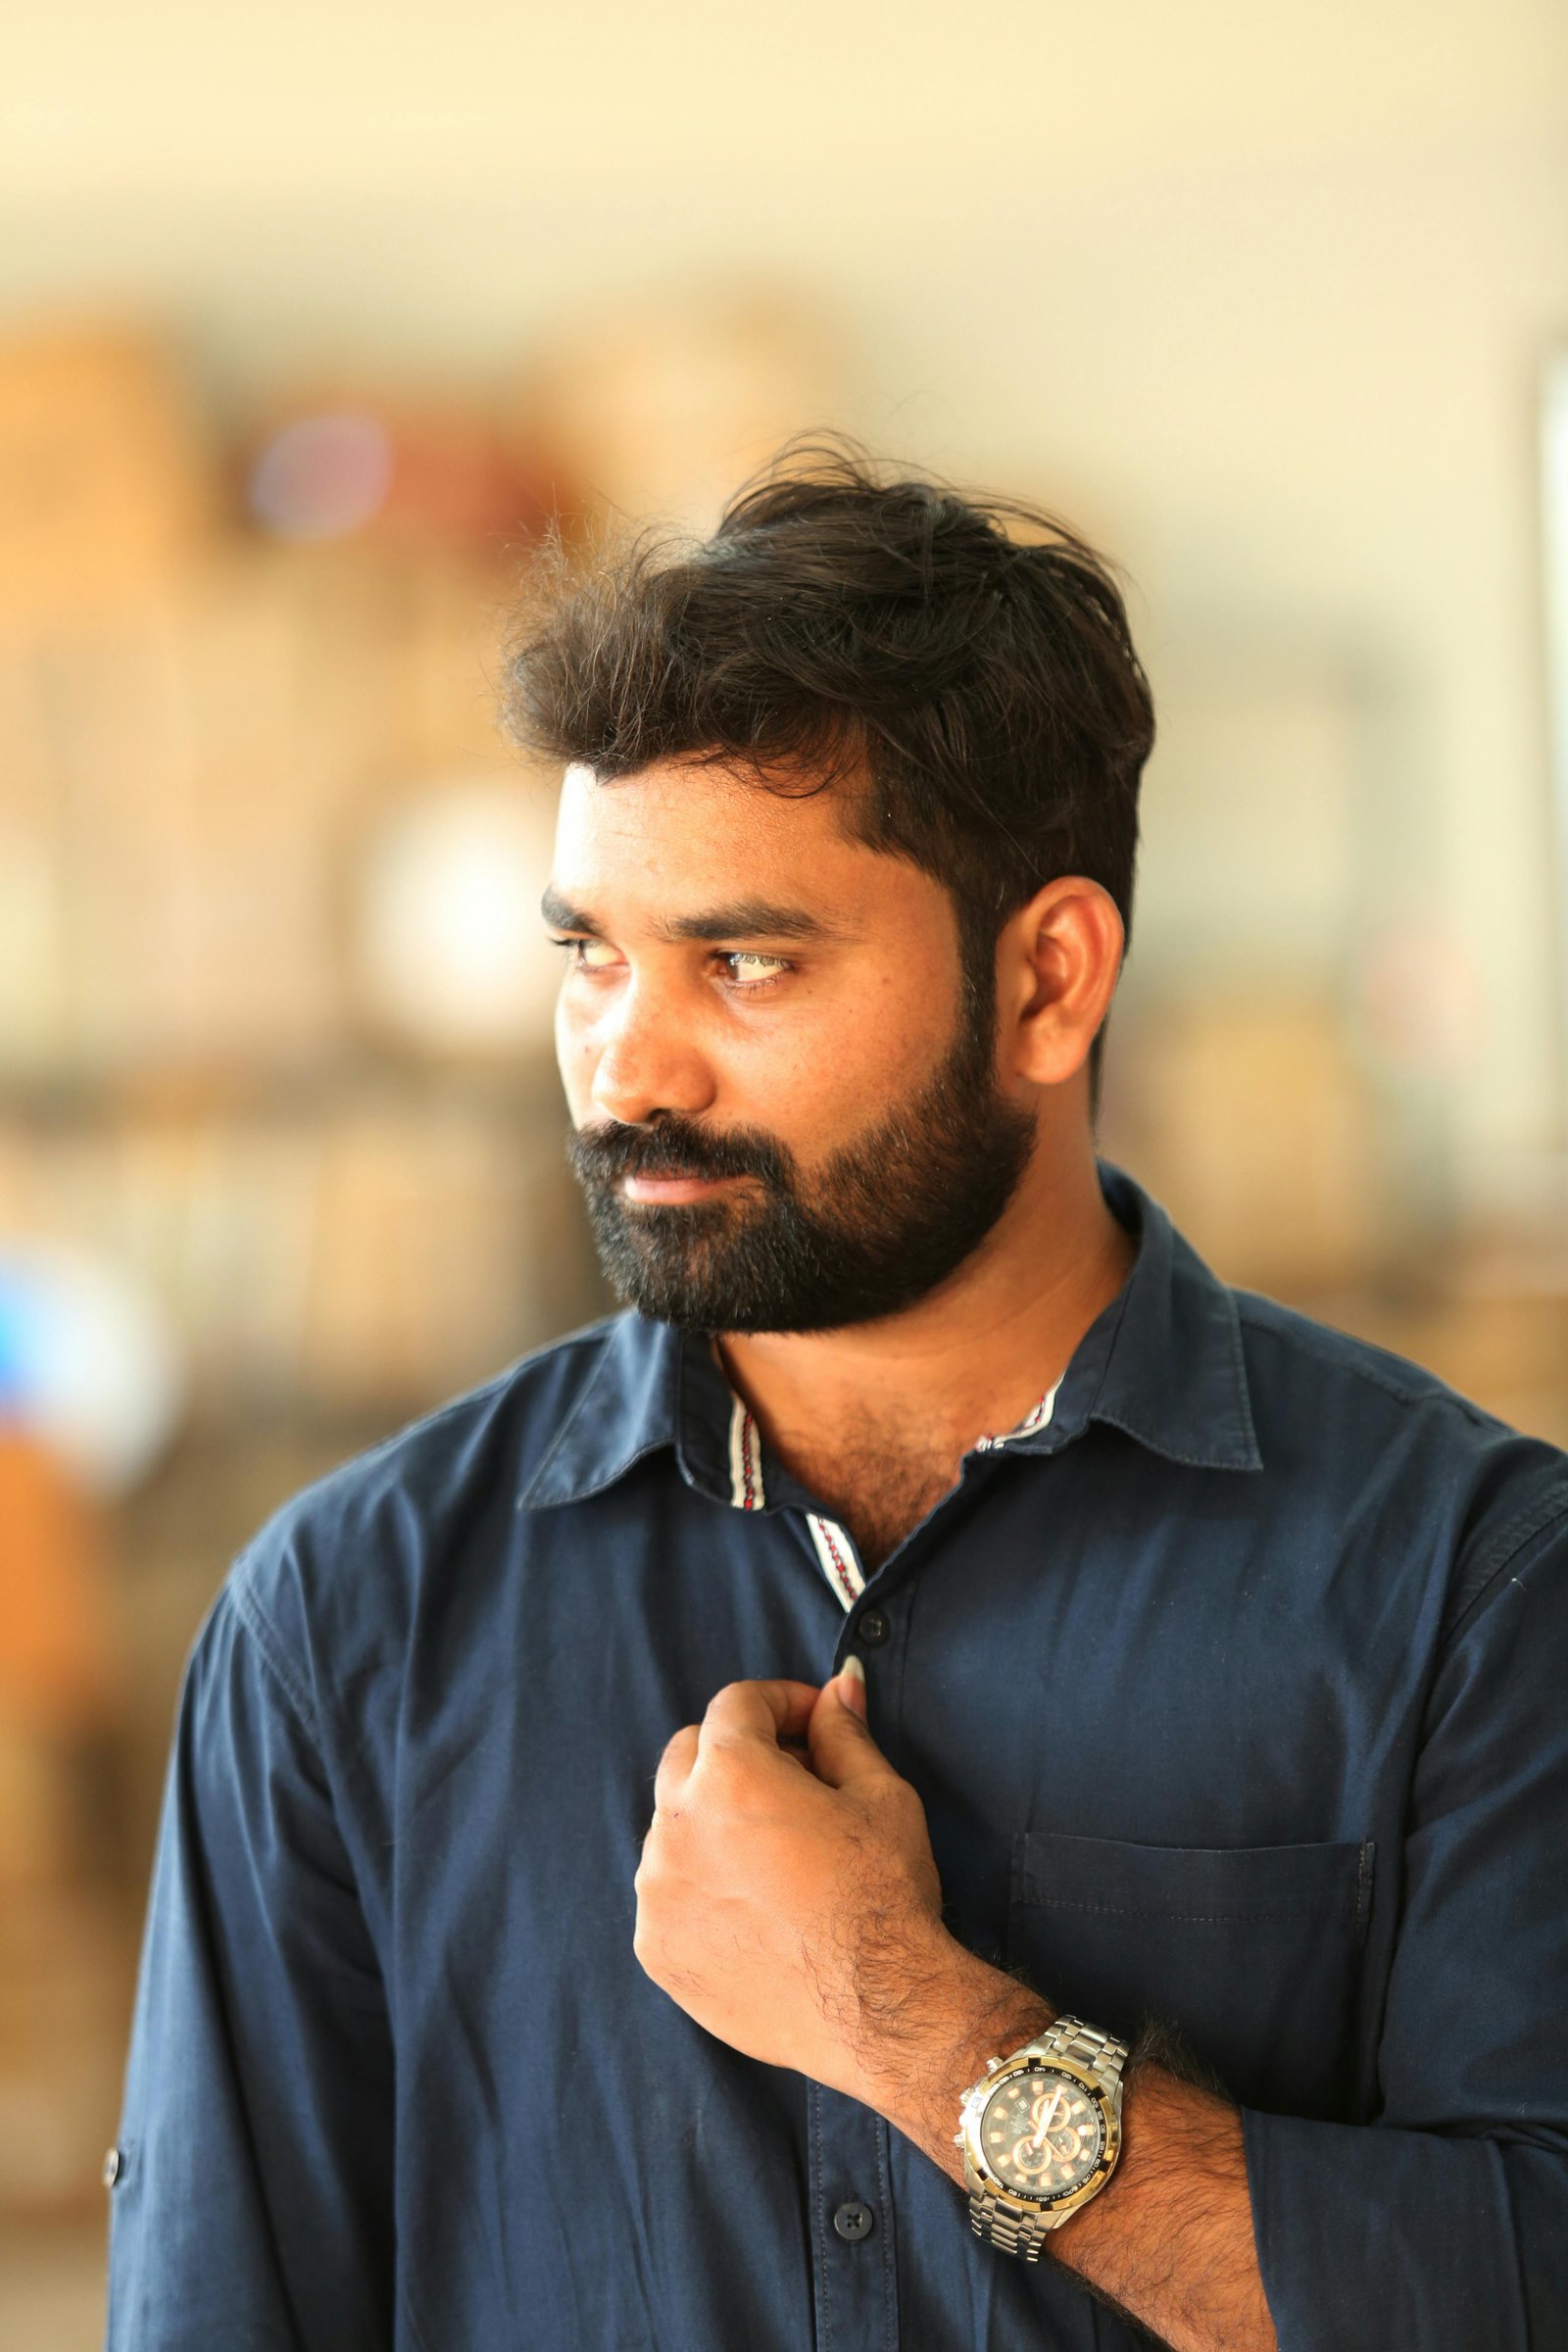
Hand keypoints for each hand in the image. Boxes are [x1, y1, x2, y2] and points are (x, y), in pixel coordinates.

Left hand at [633, 1667, 958, 2104]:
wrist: (879, 2011)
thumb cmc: (884, 1896)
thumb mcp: (881, 1796)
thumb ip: (844, 1734)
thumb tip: (837, 1688)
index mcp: (730, 1774)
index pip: (736, 1704)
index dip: (780, 1703)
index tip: (813, 1724)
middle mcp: (677, 1825)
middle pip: (689, 1754)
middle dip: (738, 1752)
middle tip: (795, 1782)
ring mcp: (658, 1891)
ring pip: (674, 1827)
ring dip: (715, 1823)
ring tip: (777, 1857)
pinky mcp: (656, 1948)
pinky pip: (669, 1892)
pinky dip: (701, 1886)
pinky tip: (756, 1911)